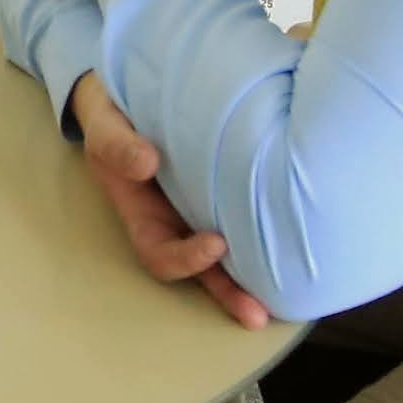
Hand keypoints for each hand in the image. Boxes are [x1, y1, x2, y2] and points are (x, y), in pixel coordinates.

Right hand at [69, 75, 272, 327]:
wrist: (129, 90)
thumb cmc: (112, 113)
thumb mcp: (104, 125)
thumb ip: (117, 143)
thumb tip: (146, 162)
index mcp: (143, 213)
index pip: (161, 252)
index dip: (186, 258)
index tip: (216, 243)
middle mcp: (176, 219)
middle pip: (203, 270)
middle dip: (229, 292)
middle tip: (256, 313)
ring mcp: (204, 206)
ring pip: (231, 252)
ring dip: (255, 278)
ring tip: (288, 299)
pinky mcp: (229, 186)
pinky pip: (248, 214)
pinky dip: (270, 230)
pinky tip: (298, 241)